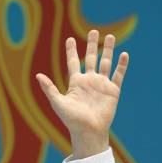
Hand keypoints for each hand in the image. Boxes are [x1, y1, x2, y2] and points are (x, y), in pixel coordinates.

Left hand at [36, 30, 128, 158]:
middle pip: (91, 58)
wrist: (88, 132)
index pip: (73, 63)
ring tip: (110, 36)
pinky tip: (123, 54)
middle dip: (92, 45)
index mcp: (76, 83)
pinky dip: (121, 65)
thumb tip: (37, 75)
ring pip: (106, 63)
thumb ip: (49, 88)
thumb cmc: (72, 120)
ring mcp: (102, 85)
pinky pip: (118, 75)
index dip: (71, 51)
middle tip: (93, 31)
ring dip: (108, 50)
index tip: (70, 39)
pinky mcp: (113, 91)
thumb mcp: (58, 103)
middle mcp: (89, 82)